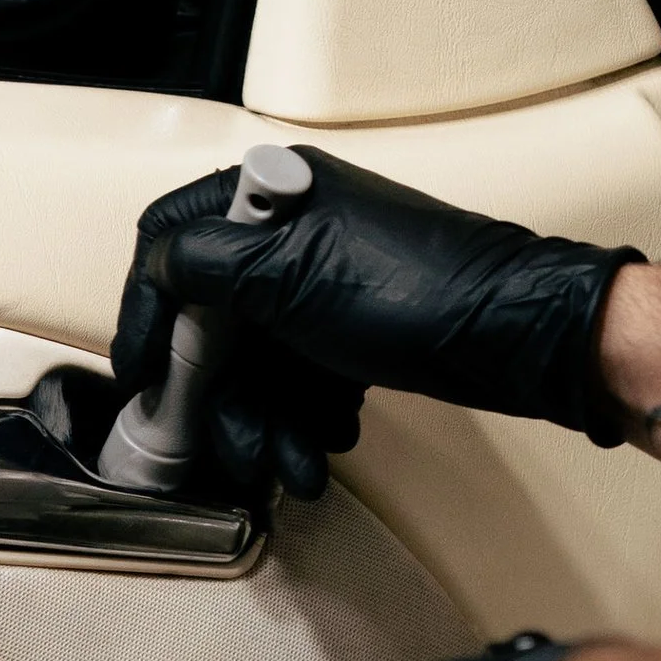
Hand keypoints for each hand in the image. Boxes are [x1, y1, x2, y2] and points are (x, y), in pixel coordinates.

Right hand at [111, 153, 640, 498]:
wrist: (517, 336)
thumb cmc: (418, 290)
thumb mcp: (287, 274)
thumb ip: (205, 267)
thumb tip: (160, 269)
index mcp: (272, 197)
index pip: (172, 244)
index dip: (147, 312)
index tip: (144, 374)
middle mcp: (292, 235)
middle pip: (213, 324)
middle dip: (223, 396)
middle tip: (231, 447)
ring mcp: (323, 286)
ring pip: (259, 364)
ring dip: (266, 422)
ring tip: (290, 463)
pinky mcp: (352, 331)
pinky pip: (302, 380)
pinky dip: (304, 418)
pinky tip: (325, 442)